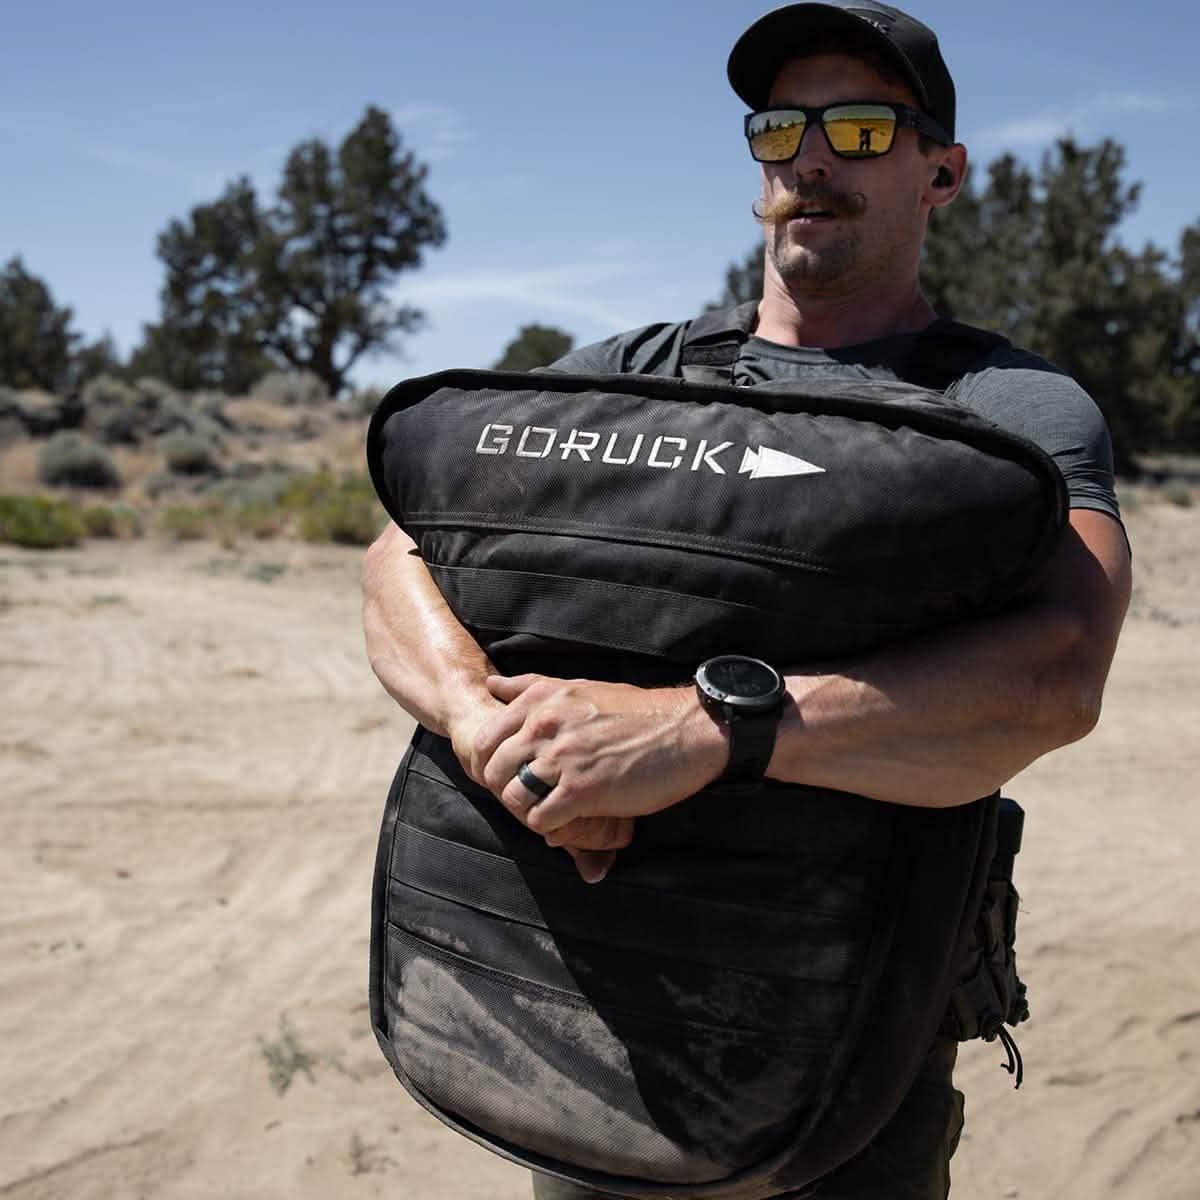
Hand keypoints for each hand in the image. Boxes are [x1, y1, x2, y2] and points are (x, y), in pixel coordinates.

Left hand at [476, 673, 726, 835]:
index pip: (484, 739)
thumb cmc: (635, 711)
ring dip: (527, 812)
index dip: (488, 766)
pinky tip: (570, 822)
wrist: (685, 729)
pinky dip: (550, 828)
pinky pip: (540, 820)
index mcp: (541, 700)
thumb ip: (531, 688)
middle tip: (530, 799)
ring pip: (512, 798)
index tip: (508, 777)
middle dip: (505, 791)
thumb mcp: (578, 687)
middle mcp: (545, 725)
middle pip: (493, 771)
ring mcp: (563, 757)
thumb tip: (491, 687)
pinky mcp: (583, 790)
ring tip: (550, 811)